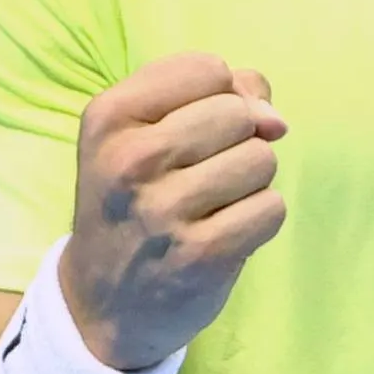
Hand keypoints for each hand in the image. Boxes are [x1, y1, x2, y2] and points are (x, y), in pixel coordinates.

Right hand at [64, 54, 289, 370]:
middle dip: (238, 140)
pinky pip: (271, 208)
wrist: (100, 303)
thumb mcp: (141, 134)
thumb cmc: (131, 203)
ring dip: (251, 182)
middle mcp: (131, 159)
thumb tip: (272, 117)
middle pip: (239, 114)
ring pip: (261, 159)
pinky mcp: (201, 255)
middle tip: (201, 175)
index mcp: (109, 117)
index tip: (192, 131)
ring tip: (212, 205)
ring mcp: (164, 210)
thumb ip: (211, 96)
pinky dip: (259, 219)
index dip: (219, 96)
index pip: (207, 70)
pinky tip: (225, 233)